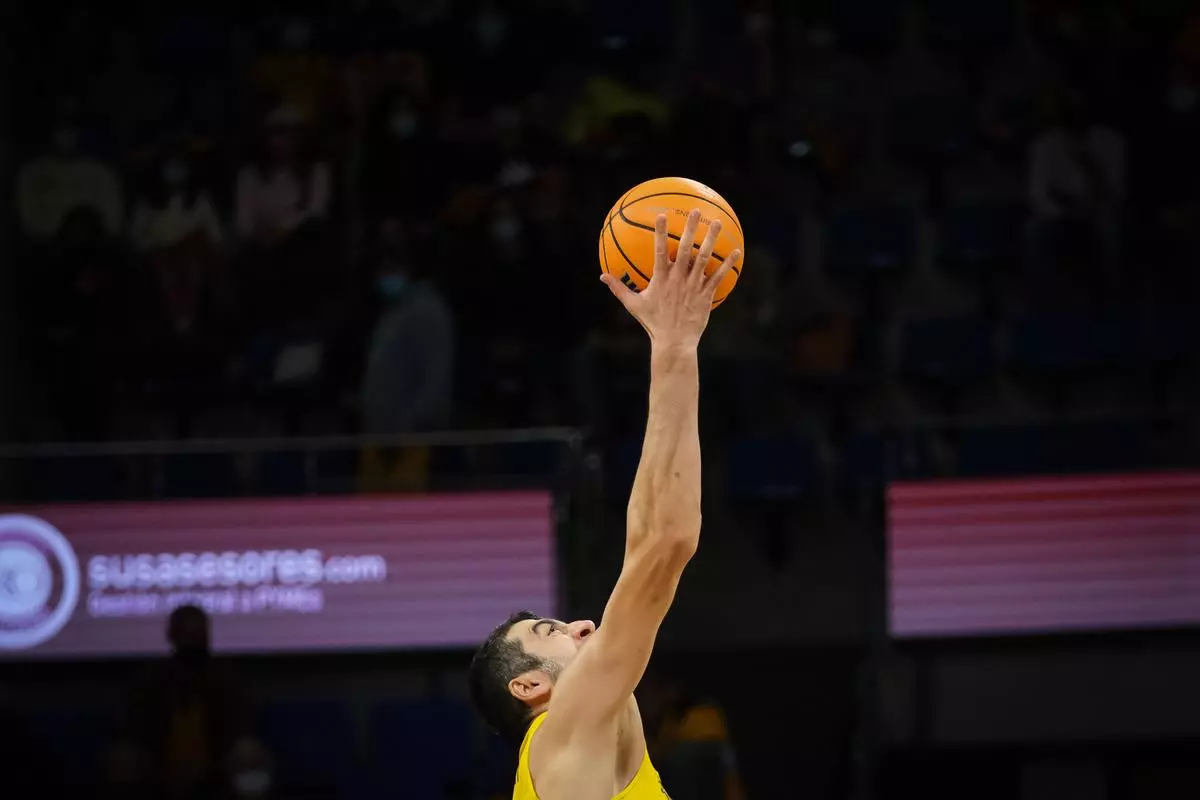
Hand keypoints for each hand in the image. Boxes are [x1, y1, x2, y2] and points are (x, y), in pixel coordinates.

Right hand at [600, 209, 740, 350]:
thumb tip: (602, 276)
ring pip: (705, 258)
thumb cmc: (653, 323)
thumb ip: (618, 288)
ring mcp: (694, 286)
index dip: (661, 232)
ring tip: (716, 223)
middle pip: (686, 248)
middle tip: (696, 211)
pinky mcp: (706, 295)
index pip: (660, 250)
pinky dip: (728, 264)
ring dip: (711, 239)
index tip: (661, 214)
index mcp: (661, 278)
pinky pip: (718, 276)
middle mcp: (679, 279)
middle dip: (690, 228)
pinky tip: (736, 251)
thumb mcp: (633, 305)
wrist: (674, 342)